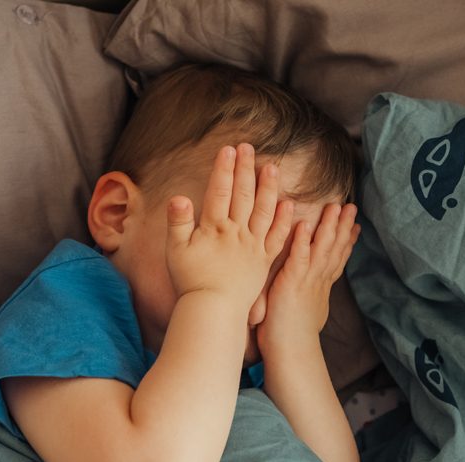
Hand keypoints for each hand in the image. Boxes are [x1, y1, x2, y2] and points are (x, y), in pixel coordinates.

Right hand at [165, 143, 292, 311]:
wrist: (213, 311)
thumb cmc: (190, 281)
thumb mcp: (176, 251)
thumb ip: (178, 222)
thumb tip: (178, 196)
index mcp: (214, 229)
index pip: (220, 192)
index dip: (224, 170)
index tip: (228, 149)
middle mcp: (237, 233)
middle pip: (243, 196)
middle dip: (245, 169)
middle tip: (249, 148)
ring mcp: (253, 246)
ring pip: (263, 211)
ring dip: (268, 188)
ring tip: (272, 167)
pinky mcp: (264, 261)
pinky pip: (277, 237)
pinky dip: (283, 220)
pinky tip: (289, 204)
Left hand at [257, 202, 359, 358]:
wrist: (290, 353)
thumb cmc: (291, 337)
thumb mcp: (307, 312)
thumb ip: (310, 299)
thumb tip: (314, 300)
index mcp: (320, 287)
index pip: (337, 259)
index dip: (347, 242)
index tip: (356, 225)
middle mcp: (318, 281)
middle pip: (334, 249)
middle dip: (343, 227)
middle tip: (351, 207)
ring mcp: (307, 281)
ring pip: (321, 248)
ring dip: (329, 227)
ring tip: (335, 207)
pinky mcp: (292, 283)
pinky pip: (298, 258)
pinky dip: (302, 242)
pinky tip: (305, 225)